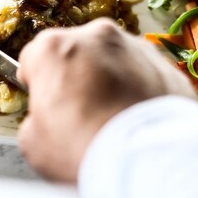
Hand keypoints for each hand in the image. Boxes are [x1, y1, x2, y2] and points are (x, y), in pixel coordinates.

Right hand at [17, 18, 193, 182]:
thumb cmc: (84, 148)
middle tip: (82, 114)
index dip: (37, 84)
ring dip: (110, 80)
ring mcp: (134, 45)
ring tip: (115, 118)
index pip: (34, 58)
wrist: (150, 161)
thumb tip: (46, 120)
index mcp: (54, 47)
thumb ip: (36, 119)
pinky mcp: (164, 63)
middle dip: (77, 77)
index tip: (45, 104)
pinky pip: (143, 73)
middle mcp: (94, 35)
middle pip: (76, 53)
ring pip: (113, 59)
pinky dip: (139, 89)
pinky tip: (139, 120)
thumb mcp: (34, 143)